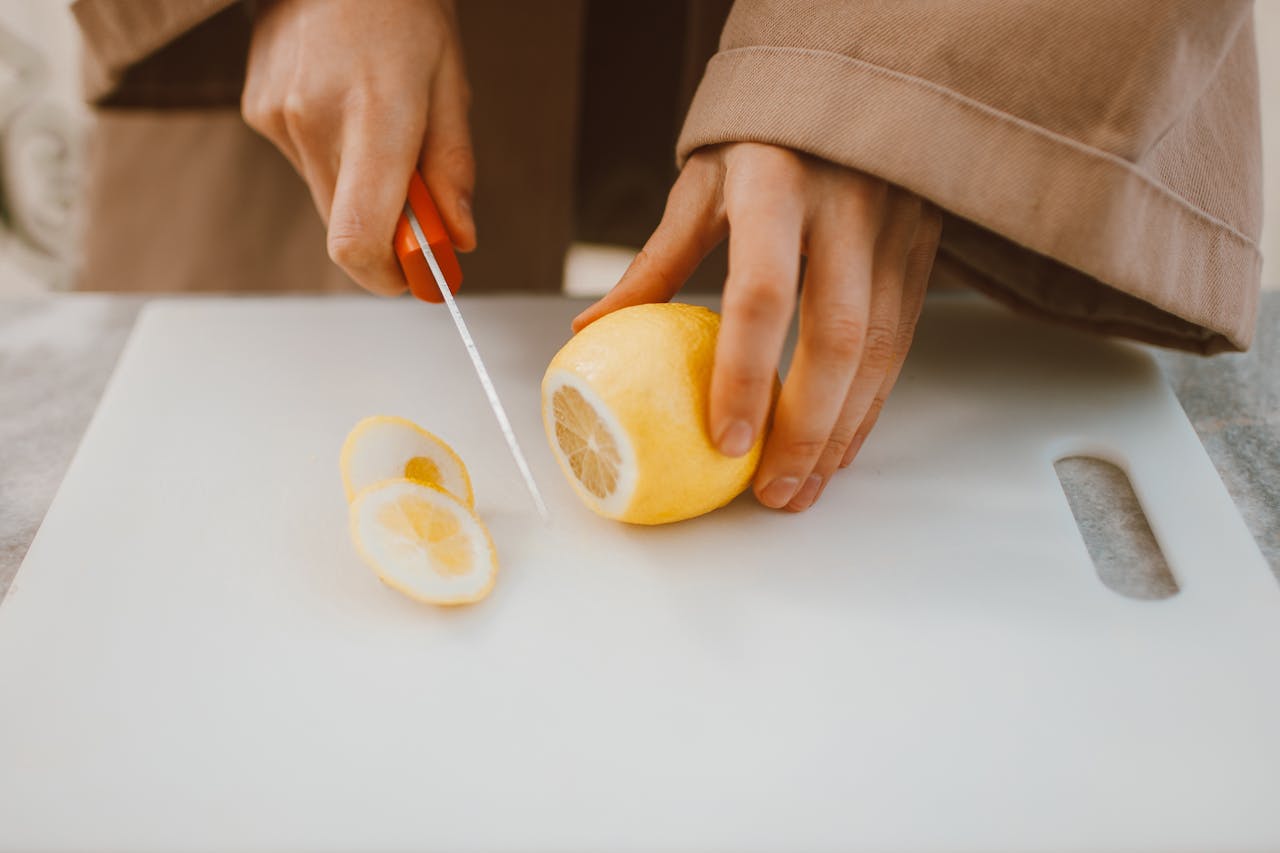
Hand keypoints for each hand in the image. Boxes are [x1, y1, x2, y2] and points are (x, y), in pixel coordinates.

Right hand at [242, 0, 475, 294]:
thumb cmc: (403, 8)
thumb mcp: (451, 82)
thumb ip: (453, 168)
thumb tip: (458, 240)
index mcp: (375, 116)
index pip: (359, 239)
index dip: (388, 276)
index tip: (418, 278)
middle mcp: (315, 121)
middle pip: (345, 230)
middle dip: (389, 235)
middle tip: (424, 208)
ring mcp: (278, 117)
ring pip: (328, 198)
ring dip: (362, 187)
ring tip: (381, 123)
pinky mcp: (258, 110)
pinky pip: (306, 163)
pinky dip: (335, 155)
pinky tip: (345, 101)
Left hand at [573, 143, 940, 511]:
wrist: (853, 82)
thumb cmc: (763, 134)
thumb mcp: (702, 185)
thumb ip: (657, 261)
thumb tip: (592, 331)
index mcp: (777, 183)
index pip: (764, 292)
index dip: (745, 373)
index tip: (725, 439)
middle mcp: (847, 208)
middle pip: (838, 337)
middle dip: (806, 429)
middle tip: (771, 492)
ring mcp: (895, 230)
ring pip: (880, 351)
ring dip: (842, 431)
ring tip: (803, 488)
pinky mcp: (921, 252)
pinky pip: (901, 343)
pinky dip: (871, 403)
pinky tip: (841, 445)